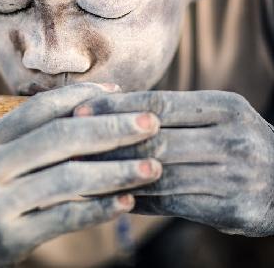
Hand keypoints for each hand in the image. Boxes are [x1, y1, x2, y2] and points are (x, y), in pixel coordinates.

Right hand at [0, 82, 161, 267]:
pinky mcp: (9, 237)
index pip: (41, 107)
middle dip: (111, 127)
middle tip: (150, 124)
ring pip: (68, 178)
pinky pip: (63, 219)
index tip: (120, 94)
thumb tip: (87, 110)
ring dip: (116, 171)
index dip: (84, 97)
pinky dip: (98, 210)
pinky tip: (127, 203)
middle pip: (61, 137)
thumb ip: (28, 138)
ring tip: (152, 167)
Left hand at [73, 89, 273, 236]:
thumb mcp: (220, 115)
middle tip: (70, 141)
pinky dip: (138, 199)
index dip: (116, 107)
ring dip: (115, 173)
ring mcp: (234, 176)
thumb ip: (178, 113)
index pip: (159, 103)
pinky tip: (113, 196)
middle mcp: (231, 138)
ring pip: (159, 174)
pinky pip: (171, 204)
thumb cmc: (242, 141)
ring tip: (81, 171)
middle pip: (155, 138)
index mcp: (225, 107)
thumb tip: (119, 107)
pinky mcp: (230, 210)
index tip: (80, 108)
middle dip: (107, 140)